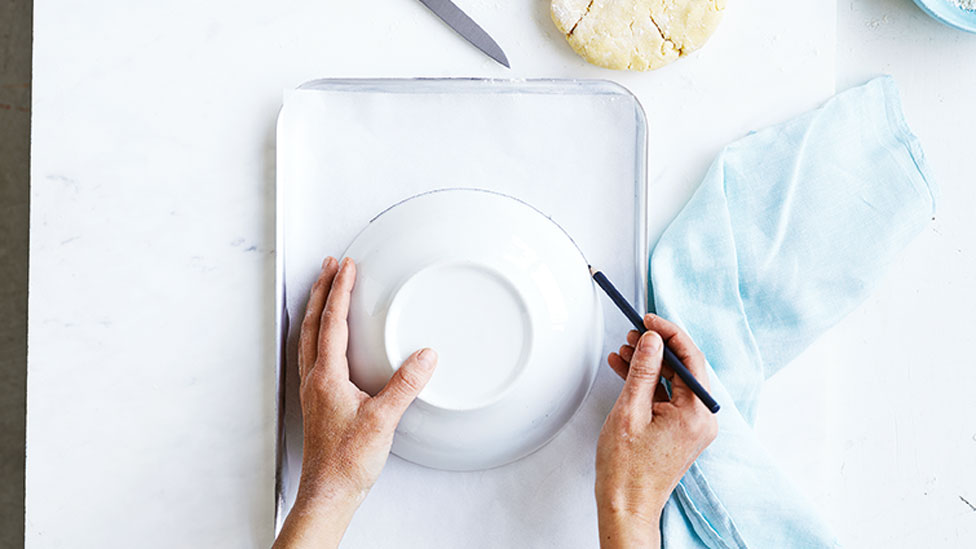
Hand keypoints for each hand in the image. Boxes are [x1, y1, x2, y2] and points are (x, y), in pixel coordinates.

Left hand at [273, 257, 438, 548]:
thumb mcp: (383, 421)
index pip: (332, 322)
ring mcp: (313, 390)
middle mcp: (314, 379)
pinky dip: (318, 334)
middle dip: (321, 290)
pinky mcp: (318, 402)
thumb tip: (424, 356)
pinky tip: (329, 340)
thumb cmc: (347, 462)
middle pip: (313, 323)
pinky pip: (312, 355)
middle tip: (329, 266)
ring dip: (317, 310)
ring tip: (325, 291)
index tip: (346, 266)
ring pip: (309, 338)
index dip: (340, 291)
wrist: (329, 493)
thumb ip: (405, 386)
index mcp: (327, 376)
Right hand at [595, 314, 717, 548]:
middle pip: (684, 368)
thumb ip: (643, 371)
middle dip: (657, 347)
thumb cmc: (627, 470)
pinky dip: (649, 383)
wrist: (627, 506)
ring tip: (624, 350)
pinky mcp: (681, 431)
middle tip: (634, 333)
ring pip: (674, 381)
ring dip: (650, 364)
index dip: (669, 333)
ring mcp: (692, 426)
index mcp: (696, 413)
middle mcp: (702, 419)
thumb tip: (652, 341)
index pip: (690, 358)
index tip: (649, 319)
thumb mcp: (630, 411)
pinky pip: (668, 397)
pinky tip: (627, 370)